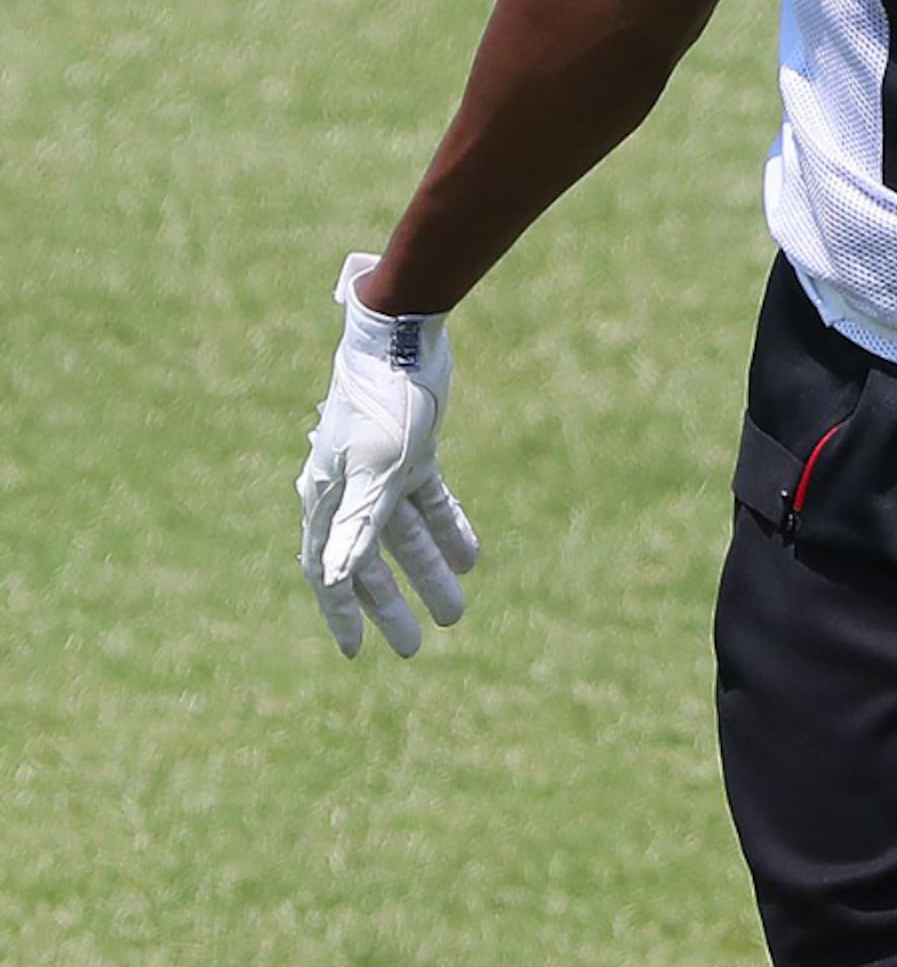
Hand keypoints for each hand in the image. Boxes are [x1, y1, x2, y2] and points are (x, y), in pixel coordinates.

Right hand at [295, 252, 482, 658]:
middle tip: (417, 645)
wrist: (403, 341)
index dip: (342, 615)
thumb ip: (359, 525)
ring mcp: (381, 472)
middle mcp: (348, 491)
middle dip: (392, 605)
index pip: (329, 572)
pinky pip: (429, 503)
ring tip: (456, 611)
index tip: (358, 653)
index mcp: (327, 499)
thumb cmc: (383, 405)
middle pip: (369, 562)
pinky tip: (470, 559)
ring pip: (404, 536)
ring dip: (428, 572)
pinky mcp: (413, 454)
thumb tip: (337, 579)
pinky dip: (447, 530)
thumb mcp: (377, 471)